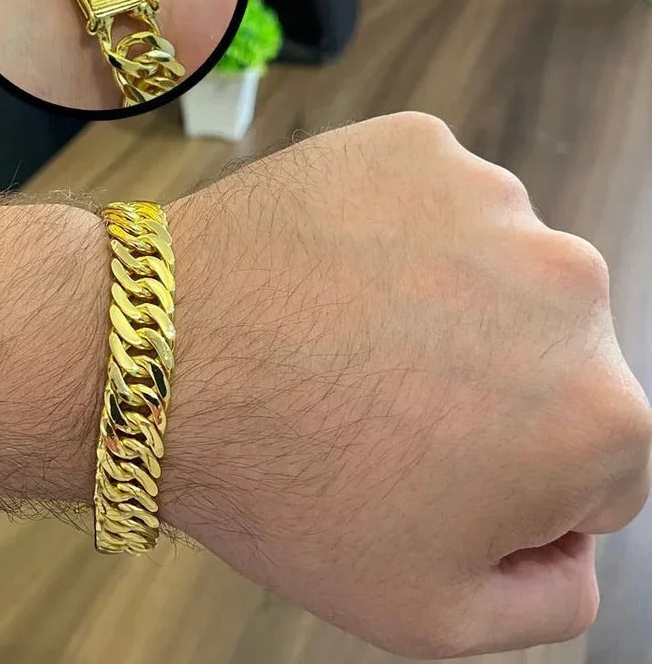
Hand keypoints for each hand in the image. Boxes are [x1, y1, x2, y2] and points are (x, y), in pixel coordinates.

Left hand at [160, 112, 651, 657]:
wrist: (160, 359)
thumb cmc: (281, 485)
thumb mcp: (428, 612)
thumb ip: (547, 597)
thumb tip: (574, 547)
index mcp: (597, 415)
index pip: (599, 462)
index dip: (512, 479)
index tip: (435, 465)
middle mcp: (570, 290)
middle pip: (553, 356)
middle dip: (490, 388)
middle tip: (383, 399)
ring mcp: (492, 200)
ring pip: (494, 272)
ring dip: (443, 303)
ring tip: (350, 334)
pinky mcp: (421, 146)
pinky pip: (434, 205)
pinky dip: (398, 236)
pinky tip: (337, 273)